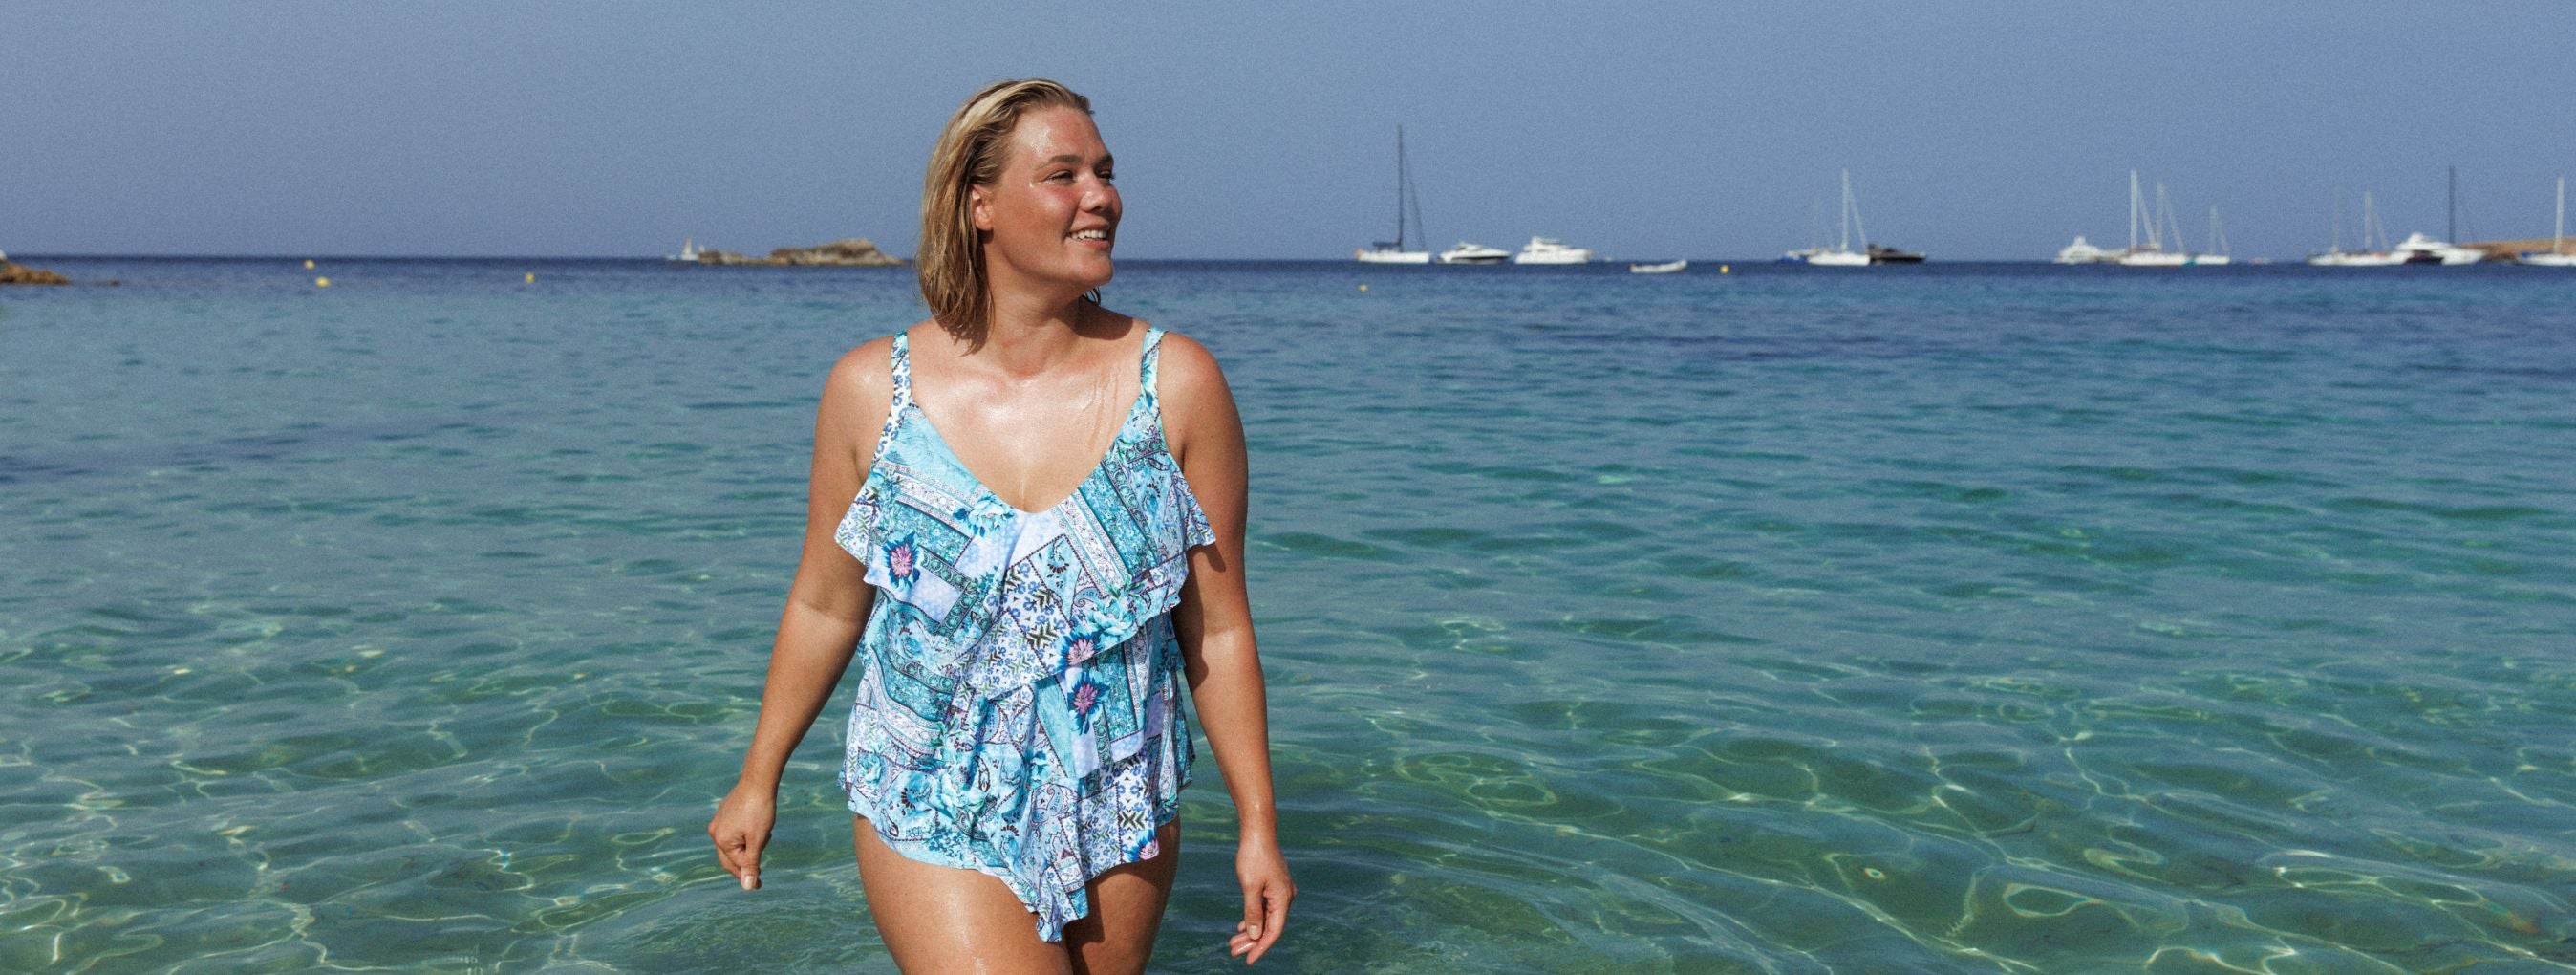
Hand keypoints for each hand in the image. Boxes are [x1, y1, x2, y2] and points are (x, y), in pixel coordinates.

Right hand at [707, 783, 776, 889]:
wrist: (759, 780)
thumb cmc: (760, 810)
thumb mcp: (758, 840)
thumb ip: (751, 864)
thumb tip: (747, 887)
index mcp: (721, 840)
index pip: (735, 864)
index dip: (748, 874)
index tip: (759, 885)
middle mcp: (715, 831)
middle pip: (731, 857)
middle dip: (746, 863)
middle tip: (759, 876)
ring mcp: (718, 821)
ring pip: (734, 844)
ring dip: (749, 847)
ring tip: (765, 835)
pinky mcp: (724, 813)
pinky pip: (734, 832)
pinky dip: (747, 835)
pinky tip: (760, 829)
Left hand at [1227, 835, 1292, 963]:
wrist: (1258, 831)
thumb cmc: (1254, 856)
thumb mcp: (1250, 886)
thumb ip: (1252, 912)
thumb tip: (1255, 935)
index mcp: (1283, 898)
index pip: (1274, 931)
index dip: (1260, 947)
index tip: (1247, 960)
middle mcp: (1285, 897)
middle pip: (1269, 926)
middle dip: (1251, 941)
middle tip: (1233, 952)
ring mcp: (1280, 890)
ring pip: (1266, 917)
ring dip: (1251, 931)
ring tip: (1233, 942)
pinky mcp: (1273, 885)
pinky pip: (1265, 907)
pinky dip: (1254, 918)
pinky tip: (1242, 926)